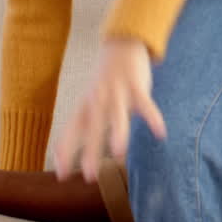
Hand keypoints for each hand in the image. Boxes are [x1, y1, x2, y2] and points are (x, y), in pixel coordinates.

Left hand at [53, 37, 166, 182]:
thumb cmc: (103, 80)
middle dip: (90, 151)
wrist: (121, 45)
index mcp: (85, 106)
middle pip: (93, 128)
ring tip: (118, 154)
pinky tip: (161, 134)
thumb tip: (66, 153)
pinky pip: (146, 105)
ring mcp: (117, 92)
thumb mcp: (88, 100)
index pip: (70, 131)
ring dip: (117, 134)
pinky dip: (153, 119)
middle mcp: (98, 100)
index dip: (65, 152)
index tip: (61, 175)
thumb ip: (81, 125)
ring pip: (117, 116)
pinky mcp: (137, 86)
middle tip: (89, 176)